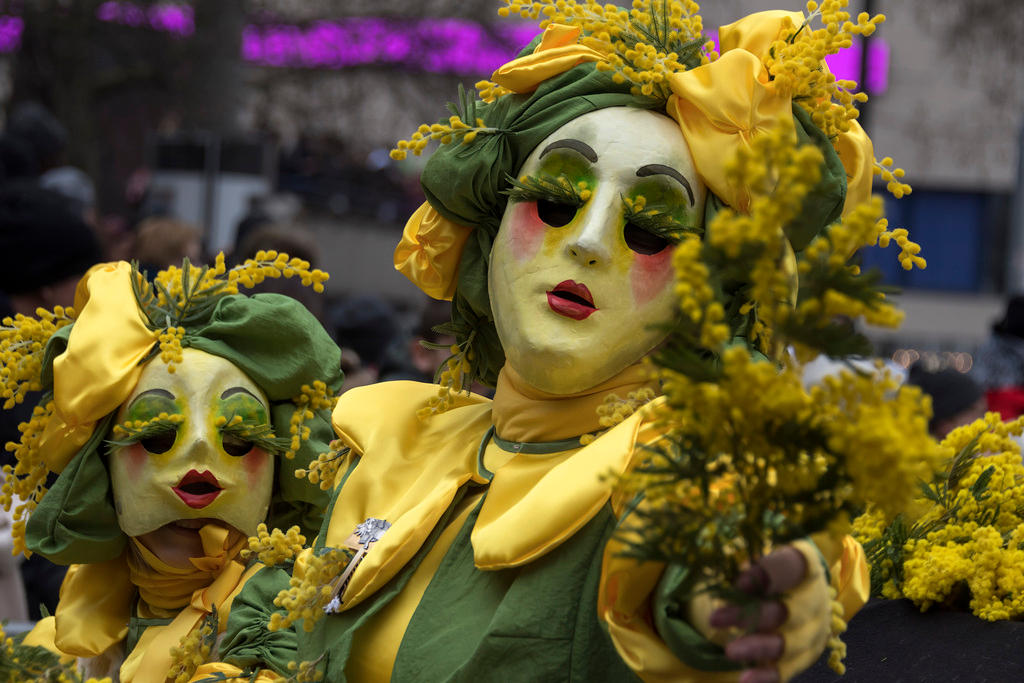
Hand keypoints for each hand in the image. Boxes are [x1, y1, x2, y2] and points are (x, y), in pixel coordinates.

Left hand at [710, 545, 816, 682]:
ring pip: (788, 644)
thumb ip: (742, 559)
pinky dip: (766, 676)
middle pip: (788, 611)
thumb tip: (719, 566)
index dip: (767, 574)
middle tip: (716, 618)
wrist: (792, 590)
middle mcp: (813, 600)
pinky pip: (786, 670)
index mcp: (805, 567)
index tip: (737, 583)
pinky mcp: (802, 658)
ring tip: (729, 651)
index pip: (793, 566)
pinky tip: (744, 679)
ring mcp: (811, 632)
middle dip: (753, 615)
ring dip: (757, 647)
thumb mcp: (755, 554)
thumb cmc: (766, 567)